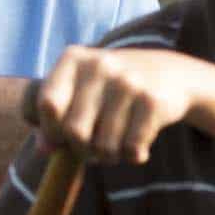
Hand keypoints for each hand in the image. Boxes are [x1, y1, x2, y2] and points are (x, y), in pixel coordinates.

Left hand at [29, 43, 213, 164]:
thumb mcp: (79, 92)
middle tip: (92, 146)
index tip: (62, 135)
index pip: (47, 104)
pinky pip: (132, 150)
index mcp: (73, 58)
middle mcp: (100, 65)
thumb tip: (43, 150)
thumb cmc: (110, 90)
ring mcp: (128, 82)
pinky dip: (133, 155)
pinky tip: (138, 141)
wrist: (170, 73)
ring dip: (109, 155)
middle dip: (82, 149)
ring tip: (117, 141)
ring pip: (105, 147)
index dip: (51, 130)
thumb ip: (53, 119)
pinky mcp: (152, 102)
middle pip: (75, 132)